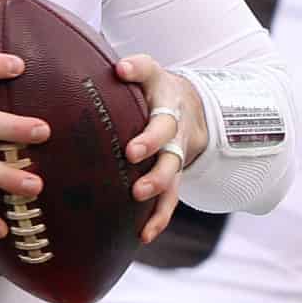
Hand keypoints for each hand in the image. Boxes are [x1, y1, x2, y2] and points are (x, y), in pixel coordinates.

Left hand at [115, 55, 209, 242]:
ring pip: (171, 168)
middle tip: (132, 152)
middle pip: (166, 129)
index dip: (137, 70)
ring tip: (138, 193)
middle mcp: (173, 122)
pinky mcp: (174, 177)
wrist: (191, 112)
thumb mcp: (145, 74)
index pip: (149, 73)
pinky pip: (170, 199)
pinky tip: (144, 235)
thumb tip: (110, 67)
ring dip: (157, 181)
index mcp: (161, 91)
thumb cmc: (152, 93)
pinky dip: (159, 217)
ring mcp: (175, 152)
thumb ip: (129, 69)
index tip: (121, 70)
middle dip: (151, 142)